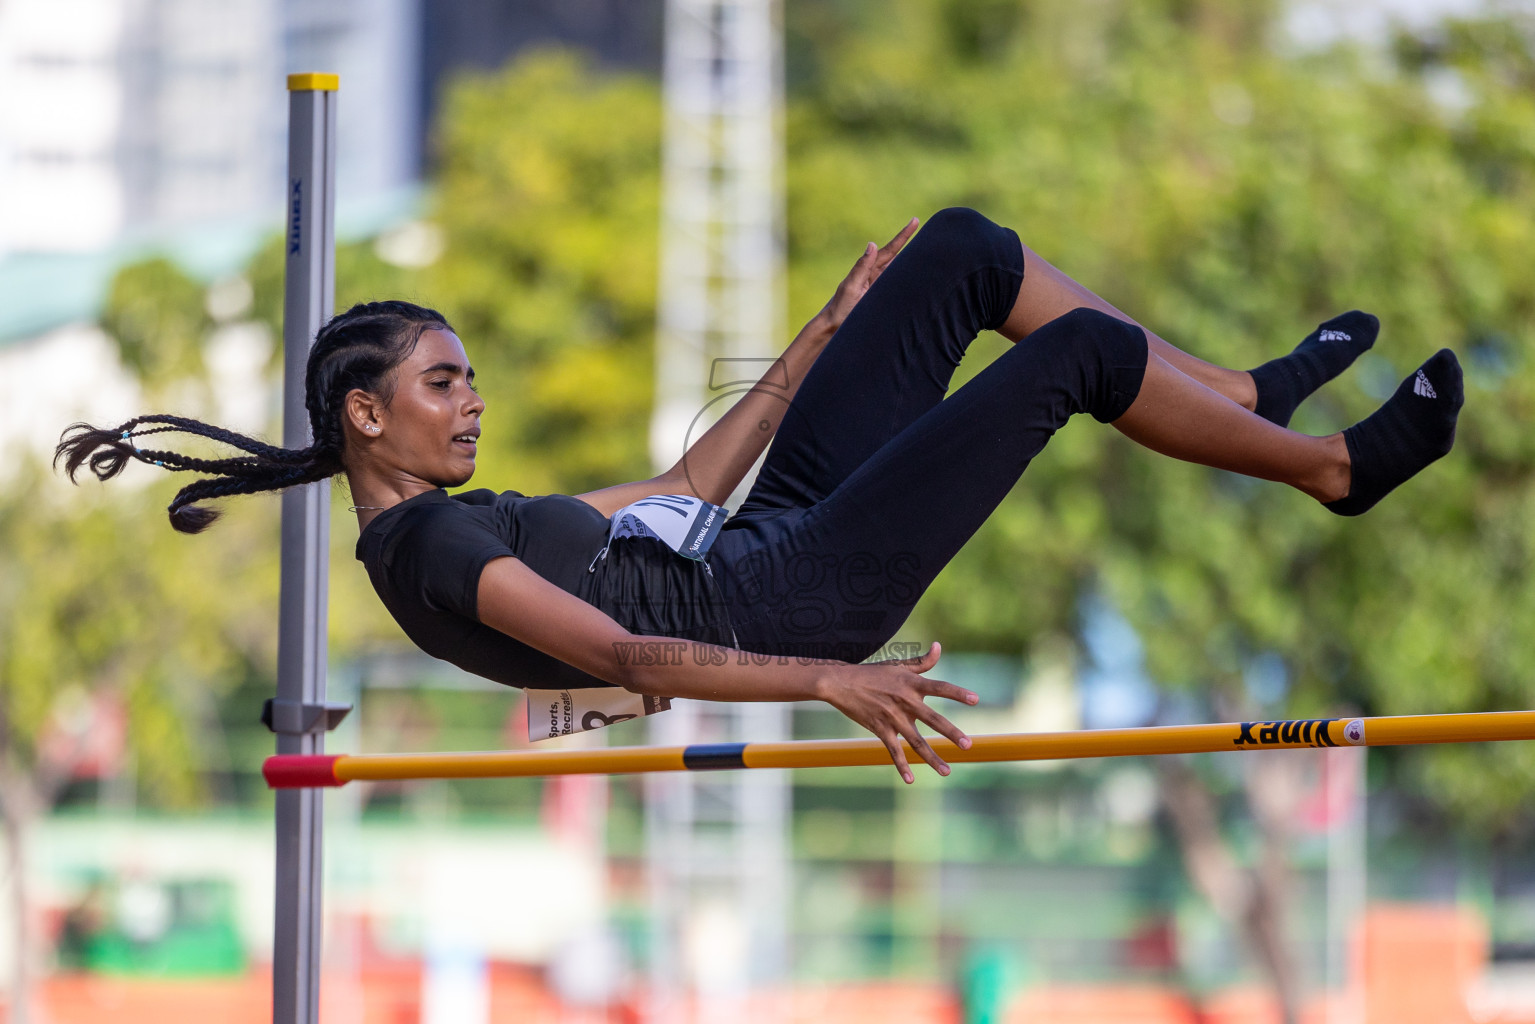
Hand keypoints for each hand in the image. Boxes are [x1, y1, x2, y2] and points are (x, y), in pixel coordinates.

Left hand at [815, 217, 920, 332]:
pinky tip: (914, 275)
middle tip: (924, 228)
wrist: (833, 327)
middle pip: (896, 256)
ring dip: (909, 259)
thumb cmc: (840, 308)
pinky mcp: (879, 297)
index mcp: (869, 270)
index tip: (915, 221)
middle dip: (910, 243)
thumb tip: (872, 244)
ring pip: (897, 268)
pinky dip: (904, 277)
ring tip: (926, 248)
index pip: (890, 250)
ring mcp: (877, 286)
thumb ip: (861, 267)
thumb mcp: (851, 286)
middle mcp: (874, 275)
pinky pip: (895, 283)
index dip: (903, 236)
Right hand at [816, 641, 976, 782]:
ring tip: (947, 771)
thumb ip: (922, 661)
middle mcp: (904, 701)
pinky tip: (911, 779)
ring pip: (916, 741)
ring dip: (932, 757)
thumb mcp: (898, 664)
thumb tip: (939, 646)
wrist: (841, 682)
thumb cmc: (872, 673)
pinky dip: (902, 765)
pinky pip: (894, 750)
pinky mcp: (880, 729)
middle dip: (951, 733)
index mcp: (911, 683)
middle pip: (933, 719)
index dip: (957, 693)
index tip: (975, 700)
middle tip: (968, 745)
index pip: (940, 687)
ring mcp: (892, 717)